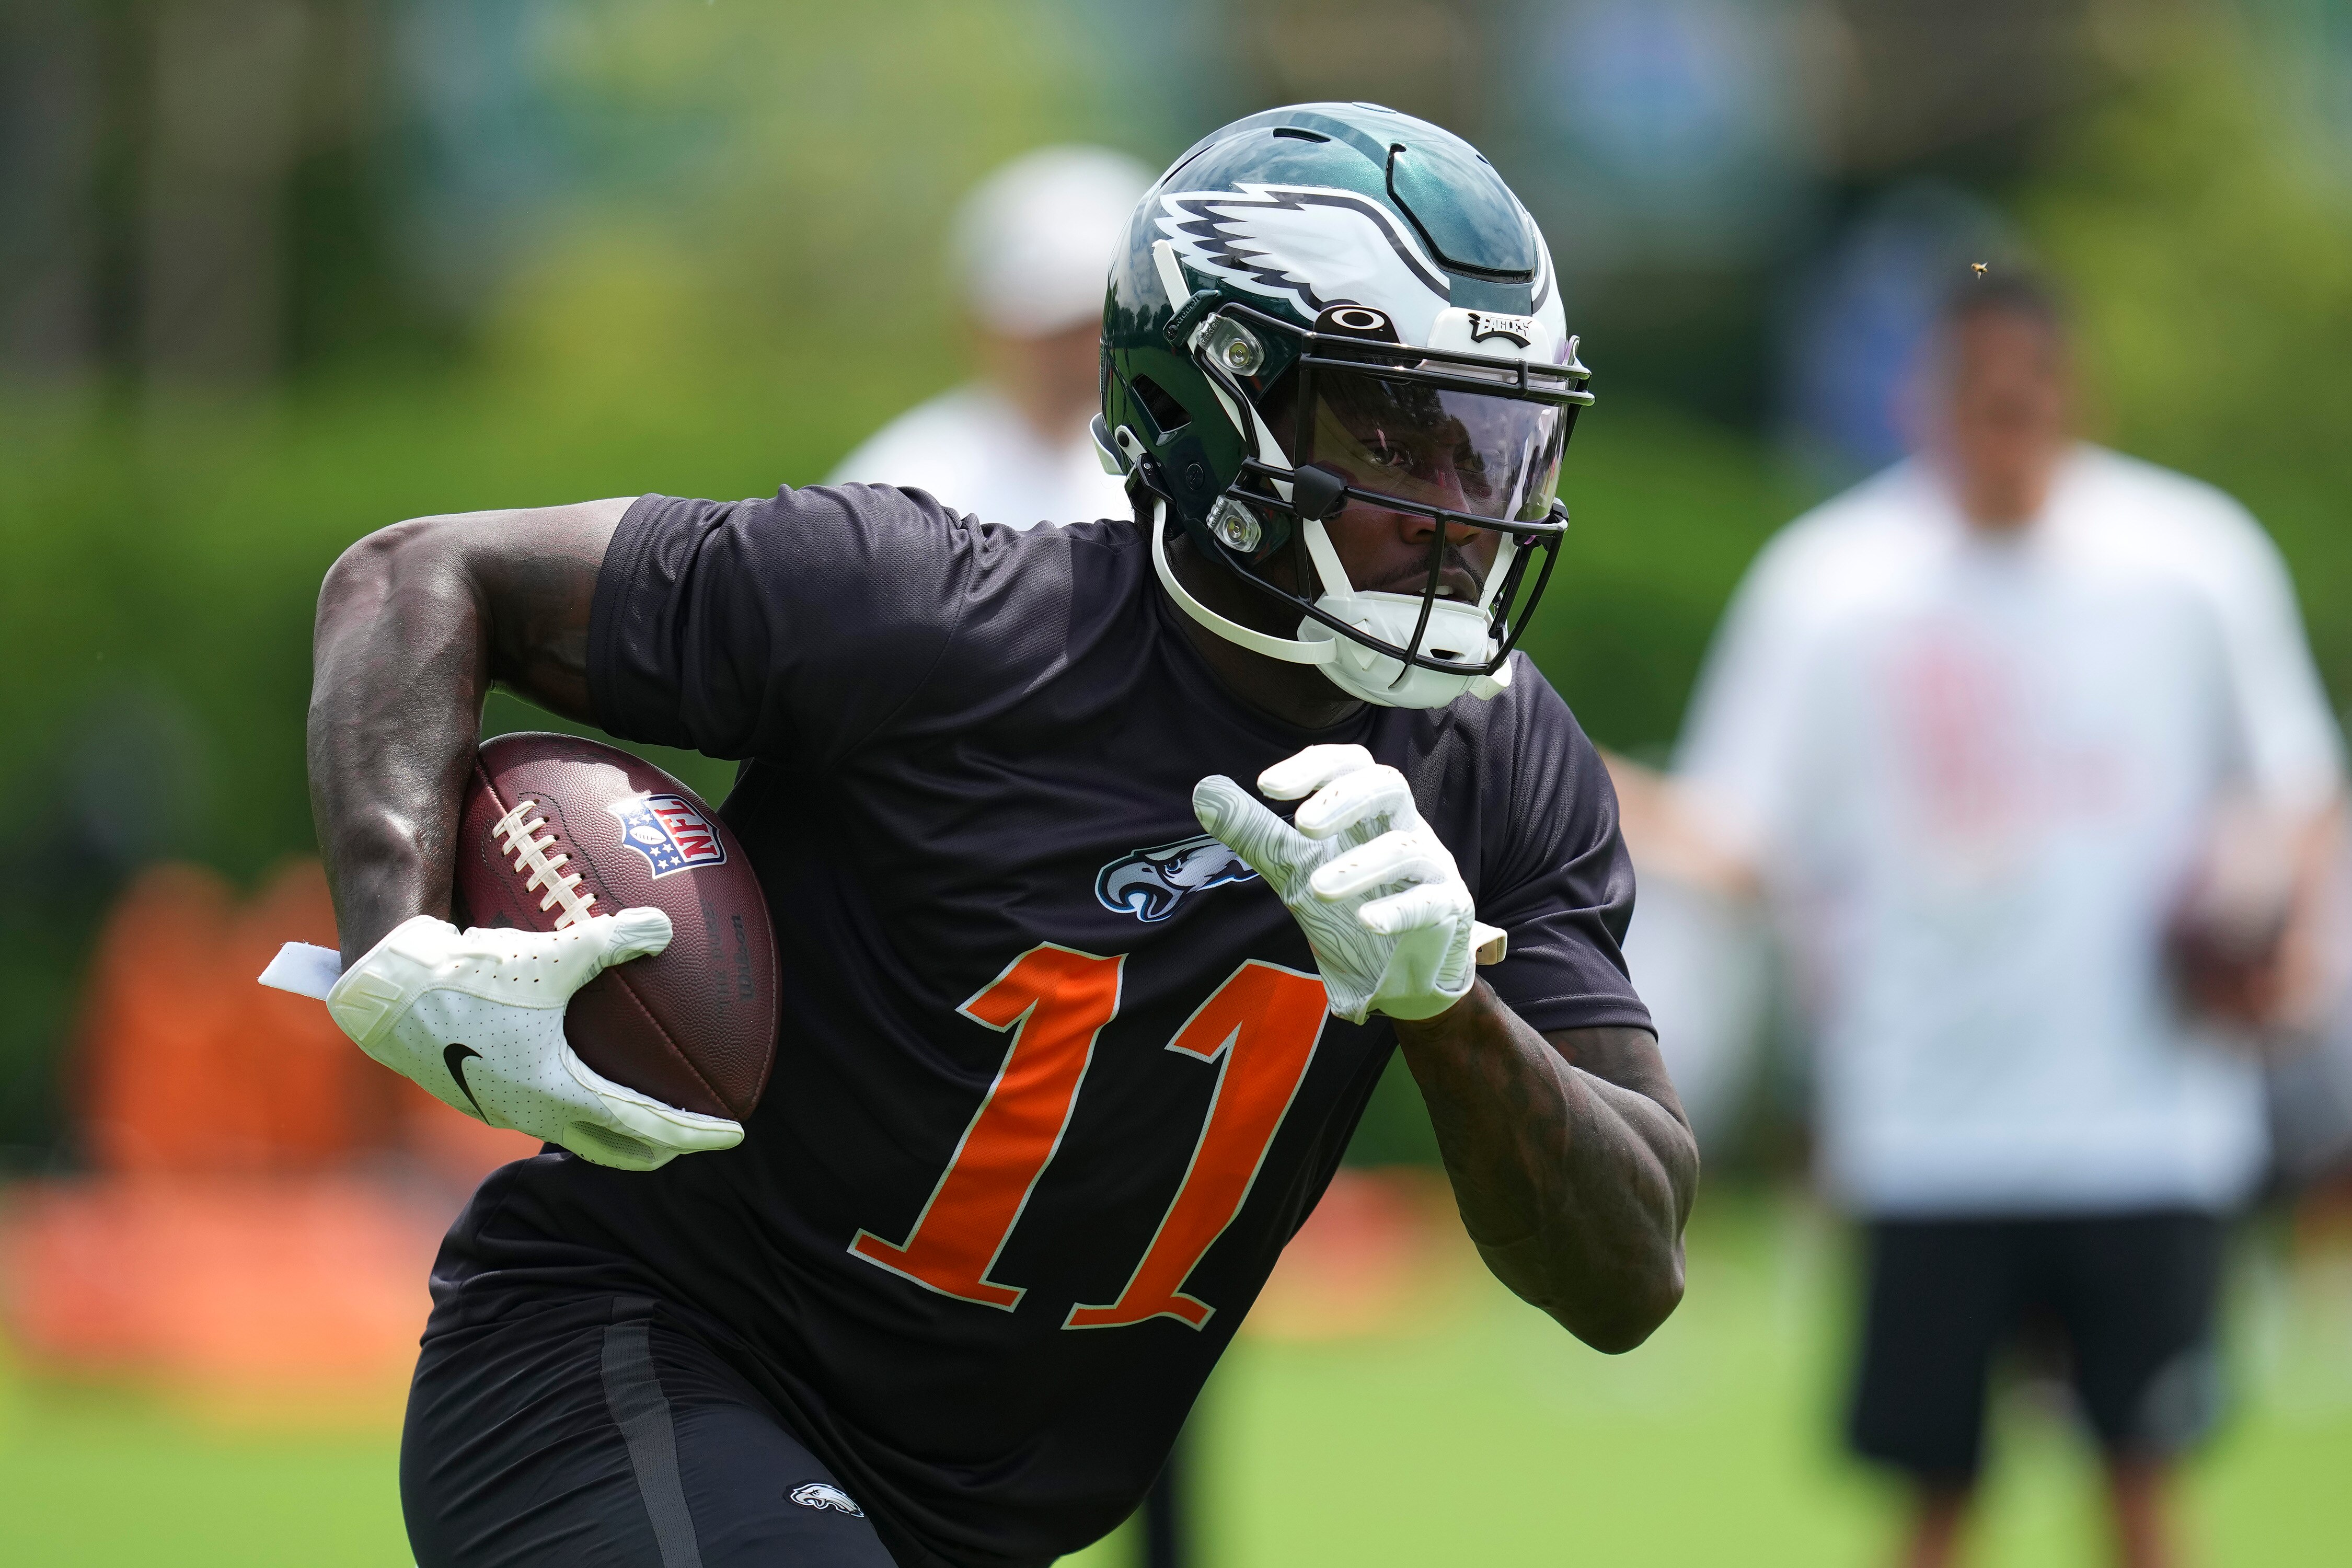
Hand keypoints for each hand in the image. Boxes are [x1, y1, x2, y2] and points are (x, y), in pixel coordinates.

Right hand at [324, 911, 743, 1170]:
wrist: (387, 994)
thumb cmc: (467, 977)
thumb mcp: (548, 955)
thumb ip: (611, 940)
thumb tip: (664, 926)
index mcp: (559, 1092)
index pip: (645, 1127)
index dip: (693, 1134)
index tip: (733, 1135)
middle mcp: (533, 1112)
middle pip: (612, 1149)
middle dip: (658, 1150)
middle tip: (692, 1139)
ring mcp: (502, 1108)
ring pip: (573, 1133)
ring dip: (612, 1131)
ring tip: (641, 1113)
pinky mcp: (479, 1092)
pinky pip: (542, 1110)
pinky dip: (575, 1107)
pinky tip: (576, 1073)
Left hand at [1194, 743, 1501, 1023]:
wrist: (1397, 975)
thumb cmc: (1350, 906)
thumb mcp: (1294, 867)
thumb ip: (1255, 831)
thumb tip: (1203, 791)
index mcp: (1369, 812)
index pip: (1352, 765)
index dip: (1315, 766)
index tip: (1266, 785)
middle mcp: (1405, 829)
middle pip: (1389, 786)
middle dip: (1345, 799)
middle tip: (1301, 825)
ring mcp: (1432, 869)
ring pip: (1407, 849)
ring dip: (1360, 865)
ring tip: (1316, 887)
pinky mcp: (1448, 911)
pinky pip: (1430, 903)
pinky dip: (1398, 911)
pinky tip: (1367, 922)